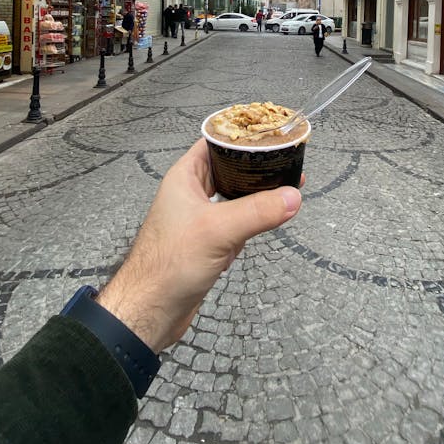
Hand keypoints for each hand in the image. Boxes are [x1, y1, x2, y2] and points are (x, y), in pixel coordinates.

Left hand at [97, 139, 302, 352]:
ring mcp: (200, 219)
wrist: (151, 309)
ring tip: (286, 186)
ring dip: (257, 194)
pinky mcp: (208, 242)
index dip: (240, 136)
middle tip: (287, 160)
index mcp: (184, 177)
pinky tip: (269, 220)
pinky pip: (236, 223)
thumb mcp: (218, 230)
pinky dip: (252, 221)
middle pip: (229, 169)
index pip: (214, 143)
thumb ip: (257, 211)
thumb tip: (292, 196)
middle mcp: (191, 193)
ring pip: (234, 197)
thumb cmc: (169, 263)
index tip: (270, 133)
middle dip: (256, 166)